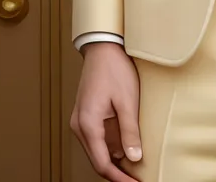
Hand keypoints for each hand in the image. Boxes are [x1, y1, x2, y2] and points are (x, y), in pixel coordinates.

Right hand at [70, 42, 142, 180]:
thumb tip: (134, 158)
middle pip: (97, 160)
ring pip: (96, 151)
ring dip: (114, 163)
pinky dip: (110, 149)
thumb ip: (130, 131)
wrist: (102, 47)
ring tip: (134, 171)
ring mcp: (80, 120)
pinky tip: (126, 152)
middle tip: (136, 181)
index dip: (119, 179)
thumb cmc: (113, 68)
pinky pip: (97, 140)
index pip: (102, 164)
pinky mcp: (86, 115)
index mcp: (88, 123)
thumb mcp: (127, 101)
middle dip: (117, 174)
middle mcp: (79, 125)